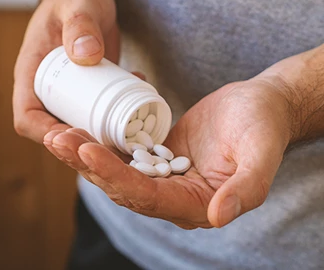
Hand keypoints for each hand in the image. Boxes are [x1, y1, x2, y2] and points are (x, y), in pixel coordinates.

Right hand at [13, 0, 118, 142]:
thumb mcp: (78, 5)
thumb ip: (80, 24)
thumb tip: (85, 55)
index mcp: (32, 72)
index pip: (27, 115)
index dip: (45, 134)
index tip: (75, 136)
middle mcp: (49, 85)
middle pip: (57, 126)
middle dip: (83, 139)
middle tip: (114, 138)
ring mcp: (71, 87)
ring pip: (81, 120)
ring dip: (105, 127)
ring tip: (132, 119)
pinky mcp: (91, 84)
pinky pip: (101, 104)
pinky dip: (119, 105)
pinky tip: (139, 87)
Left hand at [43, 77, 292, 228]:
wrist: (261, 106)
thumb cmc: (264, 128)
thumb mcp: (261, 155)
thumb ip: (246, 189)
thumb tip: (218, 217)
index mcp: (198, 203)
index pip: (147, 197)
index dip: (115, 176)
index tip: (86, 149)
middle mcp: (176, 194)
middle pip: (123, 186)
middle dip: (89, 165)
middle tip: (59, 138)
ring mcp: (165, 173)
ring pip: (118, 169)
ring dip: (88, 153)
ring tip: (60, 132)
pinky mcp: (160, 153)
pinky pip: (126, 150)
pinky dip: (103, 140)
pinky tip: (82, 124)